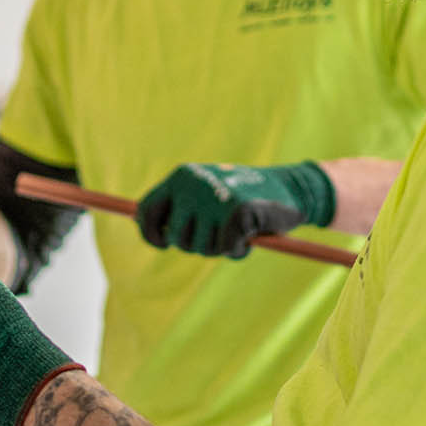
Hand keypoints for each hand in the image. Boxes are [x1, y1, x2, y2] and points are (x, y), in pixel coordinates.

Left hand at [137, 161, 334, 257]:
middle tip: (219, 231)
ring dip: (219, 247)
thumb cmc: (242, 193)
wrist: (289, 187)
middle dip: (198, 243)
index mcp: (181, 176)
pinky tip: (250, 235)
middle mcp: (193, 185)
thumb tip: (136, 219)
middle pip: (178, 238)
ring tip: (236, 230)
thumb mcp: (204, 191)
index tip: (163, 243)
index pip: (147, 210)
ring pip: (202, 247)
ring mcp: (214, 199)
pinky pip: (228, 248)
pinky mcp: (238, 213)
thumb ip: (176, 203)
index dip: (151, 233)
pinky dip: (238, 249)